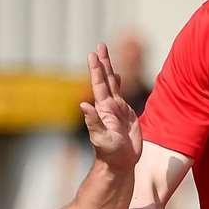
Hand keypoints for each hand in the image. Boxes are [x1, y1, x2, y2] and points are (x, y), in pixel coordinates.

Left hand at [80, 43, 140, 171]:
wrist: (120, 164)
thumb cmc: (110, 154)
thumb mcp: (101, 138)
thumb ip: (93, 122)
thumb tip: (83, 104)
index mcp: (104, 109)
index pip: (99, 85)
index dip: (97, 69)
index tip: (93, 54)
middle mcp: (109, 106)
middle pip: (106, 79)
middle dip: (103, 62)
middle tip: (100, 45)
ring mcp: (117, 110)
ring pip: (113, 85)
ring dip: (110, 69)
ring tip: (105, 54)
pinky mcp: (126, 115)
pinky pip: (122, 94)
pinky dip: (119, 84)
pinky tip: (117, 76)